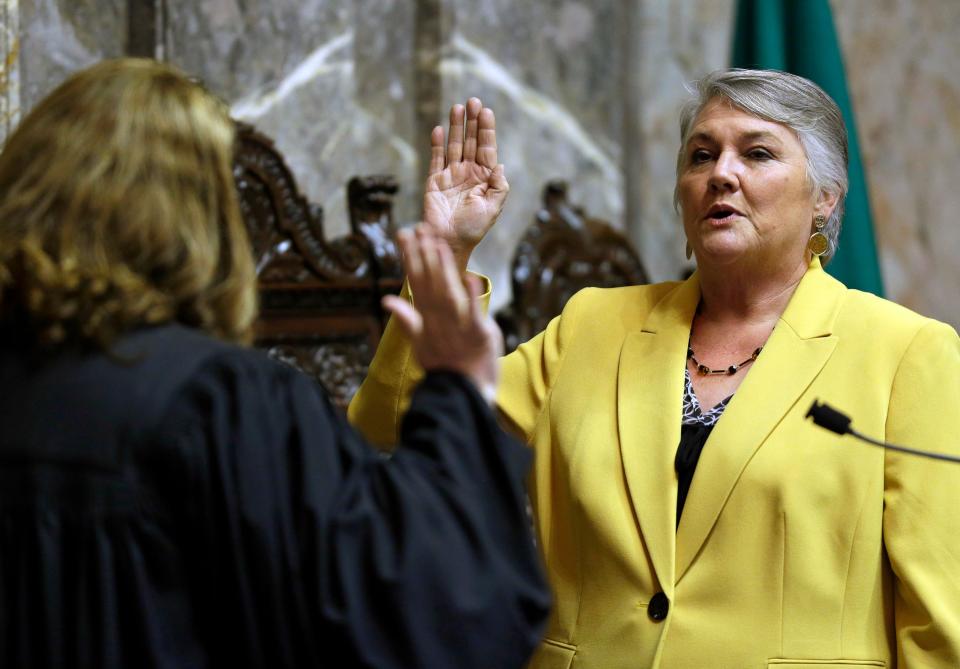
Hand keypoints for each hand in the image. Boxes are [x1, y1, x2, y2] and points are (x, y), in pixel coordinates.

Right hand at [383, 227, 502, 404]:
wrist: (463, 394)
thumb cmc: (444, 366)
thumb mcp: (421, 344)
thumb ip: (406, 319)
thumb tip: (387, 300)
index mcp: (427, 319)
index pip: (416, 282)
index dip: (411, 258)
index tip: (405, 235)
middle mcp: (439, 320)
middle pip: (429, 282)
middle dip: (424, 255)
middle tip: (419, 228)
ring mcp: (458, 327)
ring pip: (448, 293)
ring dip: (443, 269)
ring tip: (438, 244)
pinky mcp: (478, 335)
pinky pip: (474, 315)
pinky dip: (472, 298)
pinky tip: (470, 278)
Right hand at [422, 98, 508, 272]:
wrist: (450, 242)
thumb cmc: (473, 228)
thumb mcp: (493, 208)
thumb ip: (499, 187)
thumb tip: (499, 164)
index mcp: (485, 178)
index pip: (487, 148)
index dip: (486, 129)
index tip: (486, 111)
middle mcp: (468, 173)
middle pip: (471, 141)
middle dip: (472, 121)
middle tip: (472, 100)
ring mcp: (451, 175)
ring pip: (454, 145)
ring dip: (455, 127)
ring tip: (457, 108)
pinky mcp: (434, 180)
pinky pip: (436, 158)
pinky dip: (437, 144)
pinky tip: (438, 130)